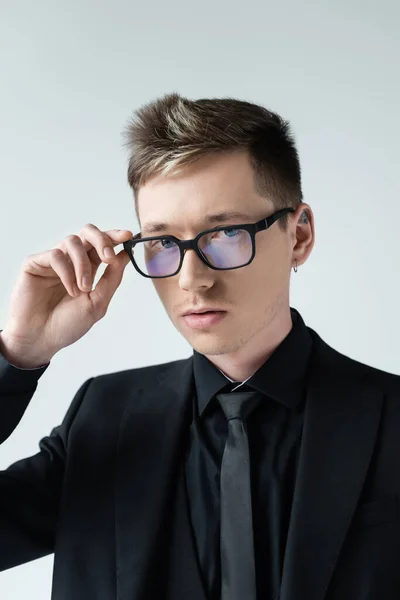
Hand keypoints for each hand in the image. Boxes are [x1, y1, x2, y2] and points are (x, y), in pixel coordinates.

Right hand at [1, 224, 133, 364]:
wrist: (41, 339)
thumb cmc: (68, 325)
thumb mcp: (98, 303)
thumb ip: (112, 278)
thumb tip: (126, 254)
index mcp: (88, 268)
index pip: (102, 244)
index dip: (114, 236)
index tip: (128, 236)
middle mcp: (71, 261)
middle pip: (87, 232)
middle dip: (101, 239)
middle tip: (108, 257)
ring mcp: (53, 261)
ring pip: (73, 242)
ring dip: (83, 265)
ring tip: (84, 289)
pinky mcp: (35, 263)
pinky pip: (55, 255)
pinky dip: (67, 272)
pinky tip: (69, 289)